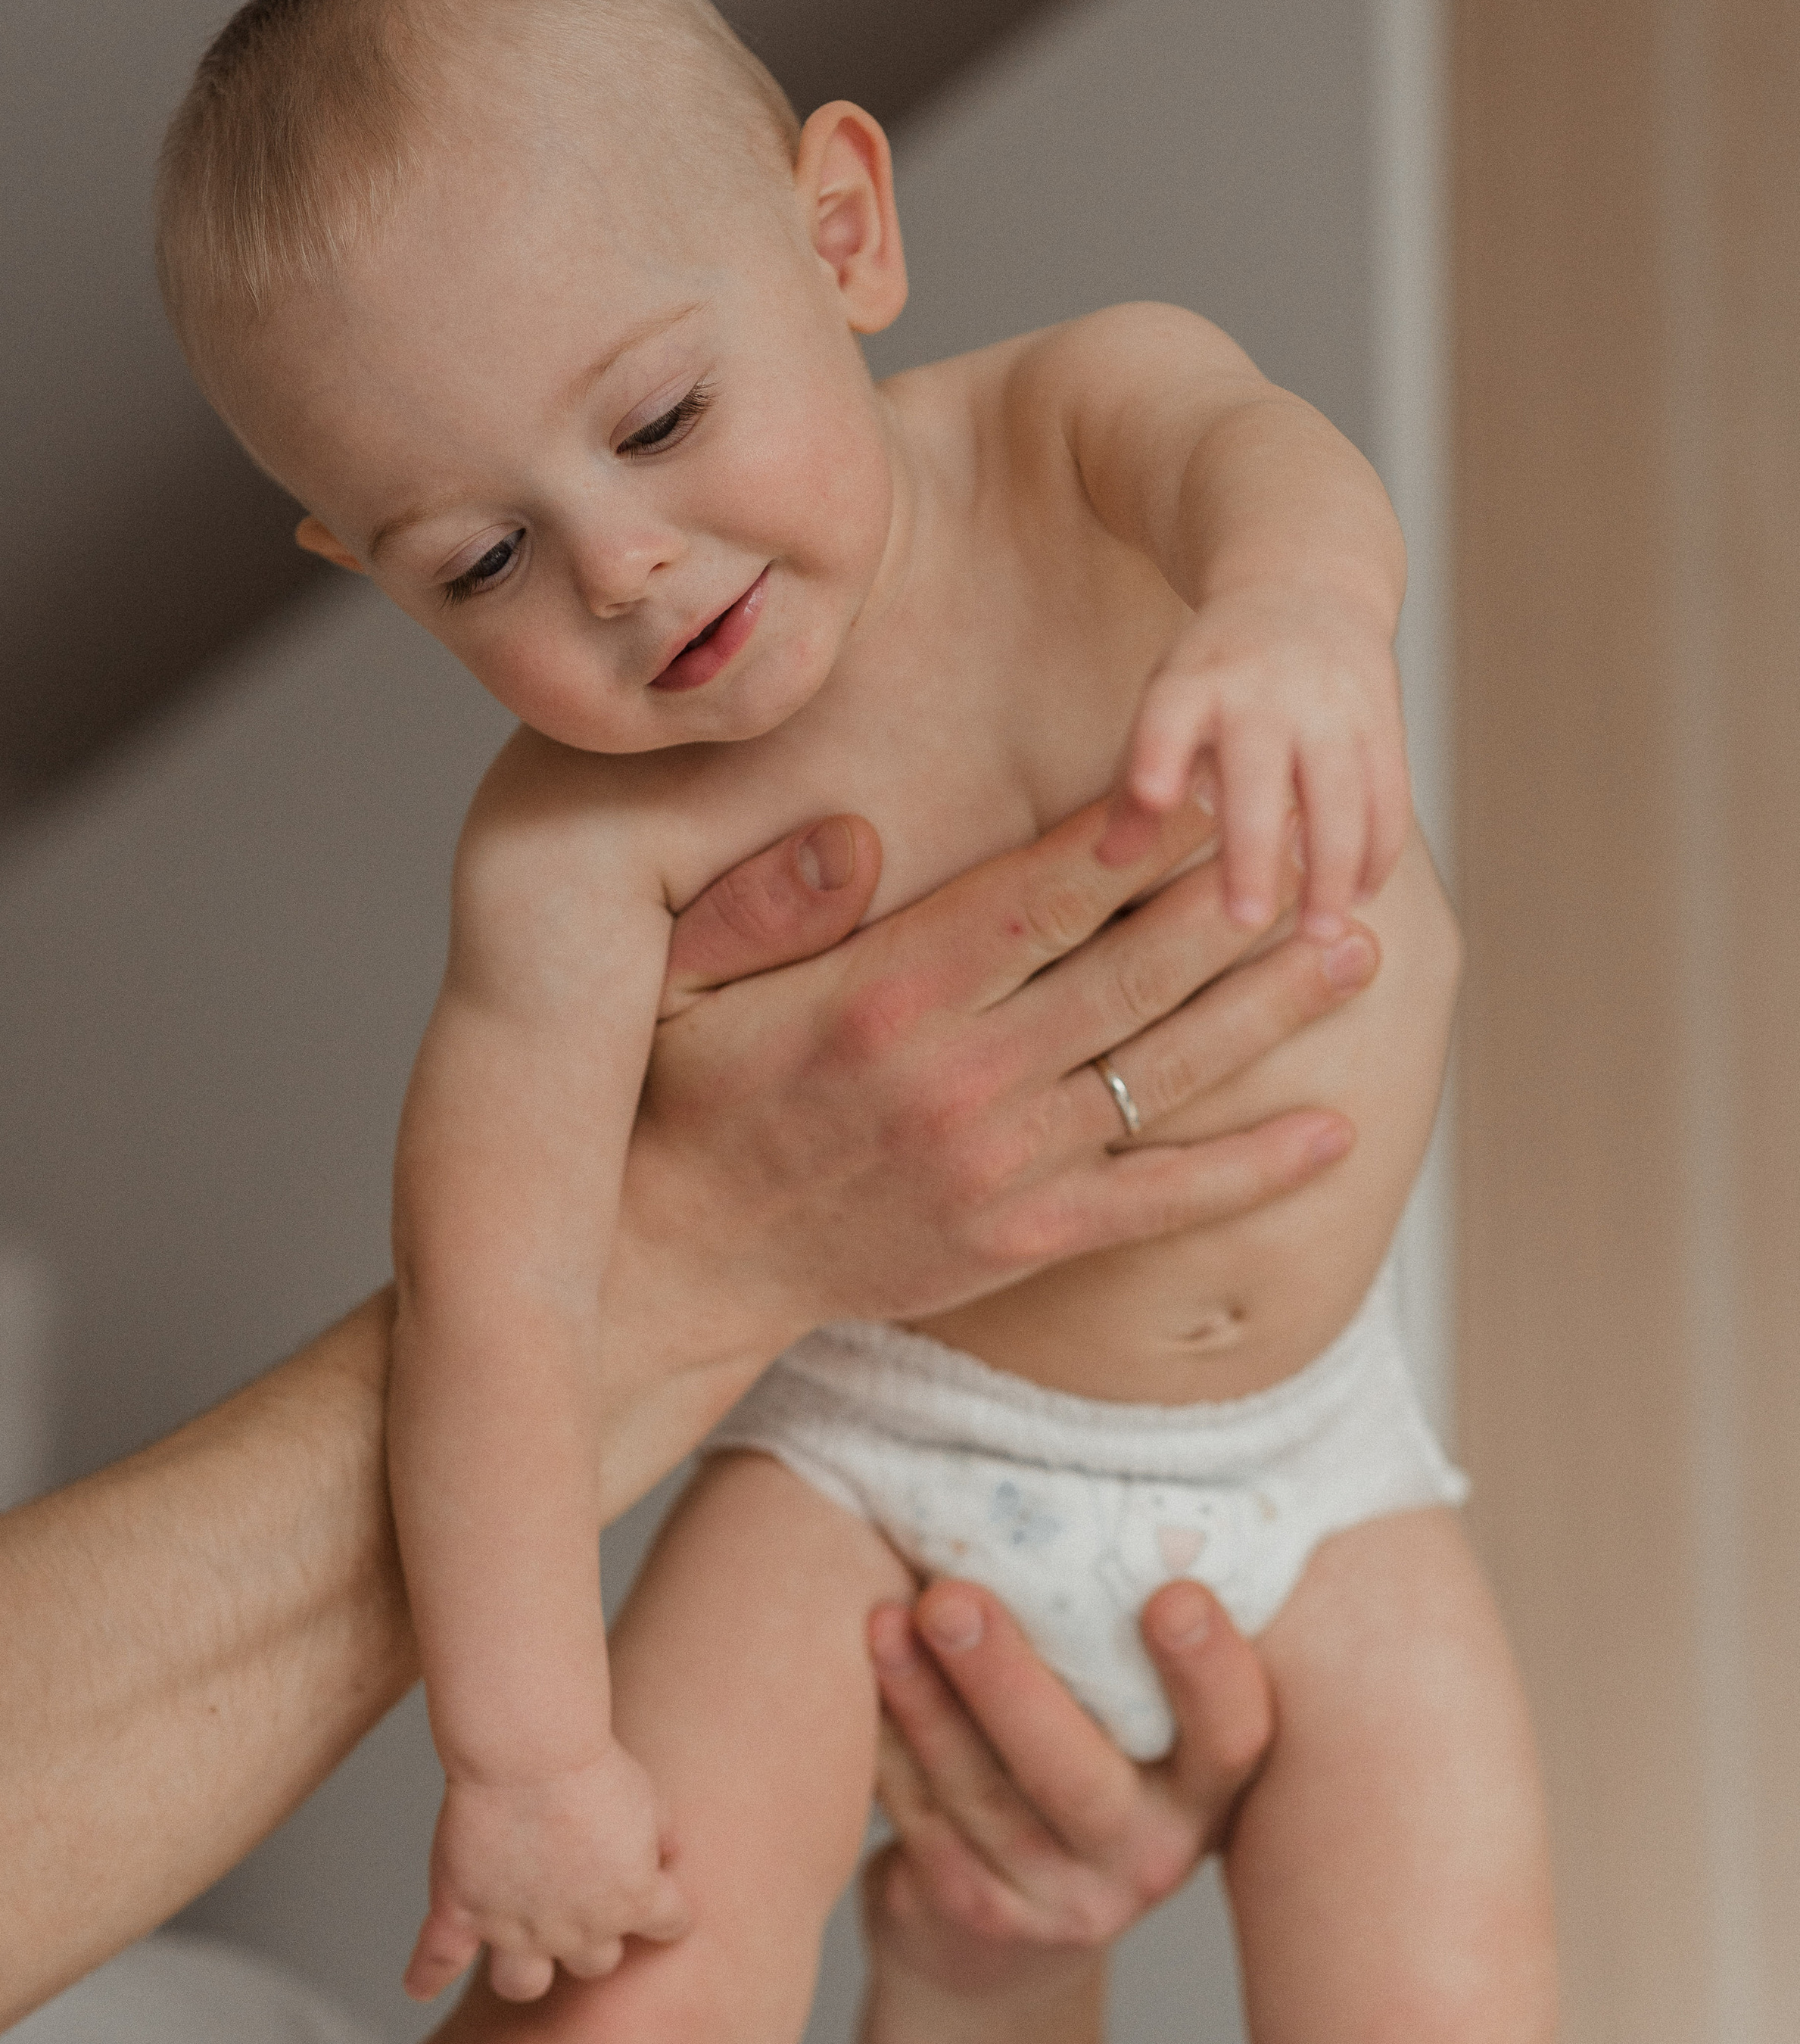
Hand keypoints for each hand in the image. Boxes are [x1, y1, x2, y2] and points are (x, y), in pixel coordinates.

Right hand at [403, 1743, 688, 2004]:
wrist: (528, 1751)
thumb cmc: (591, 1764)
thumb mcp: (650, 1797)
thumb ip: (662, 1836)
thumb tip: (669, 1855)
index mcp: (633, 1900)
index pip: (670, 1927)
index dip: (662, 1907)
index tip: (652, 1888)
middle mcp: (577, 1929)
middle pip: (596, 1963)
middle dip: (592, 1934)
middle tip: (580, 1896)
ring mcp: (514, 1928)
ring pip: (523, 1983)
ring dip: (526, 1969)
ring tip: (521, 1947)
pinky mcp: (462, 1912)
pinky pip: (437, 1962)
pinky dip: (426, 1976)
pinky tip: (420, 1986)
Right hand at [598, 797, 1376, 1498]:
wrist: (684, 1259)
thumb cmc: (692, 1093)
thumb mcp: (683, 978)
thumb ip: (768, 901)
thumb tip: (854, 834)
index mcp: (888, 992)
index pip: (1039, 896)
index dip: (1141, 839)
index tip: (1222, 784)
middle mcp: (958, 1076)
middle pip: (1129, 975)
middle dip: (1240, 906)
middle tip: (1331, 851)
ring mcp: (998, 1166)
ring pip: (1161, 1075)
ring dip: (1270, 1013)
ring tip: (1360, 951)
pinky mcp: (1020, 1241)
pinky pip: (1155, 1203)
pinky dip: (1247, 1171)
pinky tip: (1330, 1136)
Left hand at [864, 1575, 1271, 2001]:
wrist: (1018, 1924)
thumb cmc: (1092, 1754)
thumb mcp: (1144, 1716)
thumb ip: (1135, 1631)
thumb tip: (1113, 1458)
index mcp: (1209, 1791)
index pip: (1233, 1735)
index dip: (1209, 1672)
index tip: (1171, 1594)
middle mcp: (1149, 1853)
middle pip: (1078, 1774)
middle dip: (1009, 1682)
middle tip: (951, 1596)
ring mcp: (1059, 1899)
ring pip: (983, 1797)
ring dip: (926, 1702)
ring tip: (885, 1617)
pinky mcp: (975, 1912)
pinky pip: (923, 1821)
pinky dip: (889, 1742)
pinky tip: (865, 1670)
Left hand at [1099, 583, 1410, 938]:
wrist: (1304, 585)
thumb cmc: (1214, 672)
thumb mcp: (1164, 704)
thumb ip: (1132, 787)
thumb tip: (1106, 864)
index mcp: (1193, 682)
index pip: (1169, 716)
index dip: (1158, 754)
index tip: (1154, 800)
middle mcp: (1264, 689)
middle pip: (1260, 774)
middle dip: (1253, 849)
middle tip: (1243, 921)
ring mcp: (1331, 703)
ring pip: (1340, 794)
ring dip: (1333, 868)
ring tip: (1319, 934)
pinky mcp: (1384, 720)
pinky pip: (1389, 795)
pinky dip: (1377, 851)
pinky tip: (1359, 899)